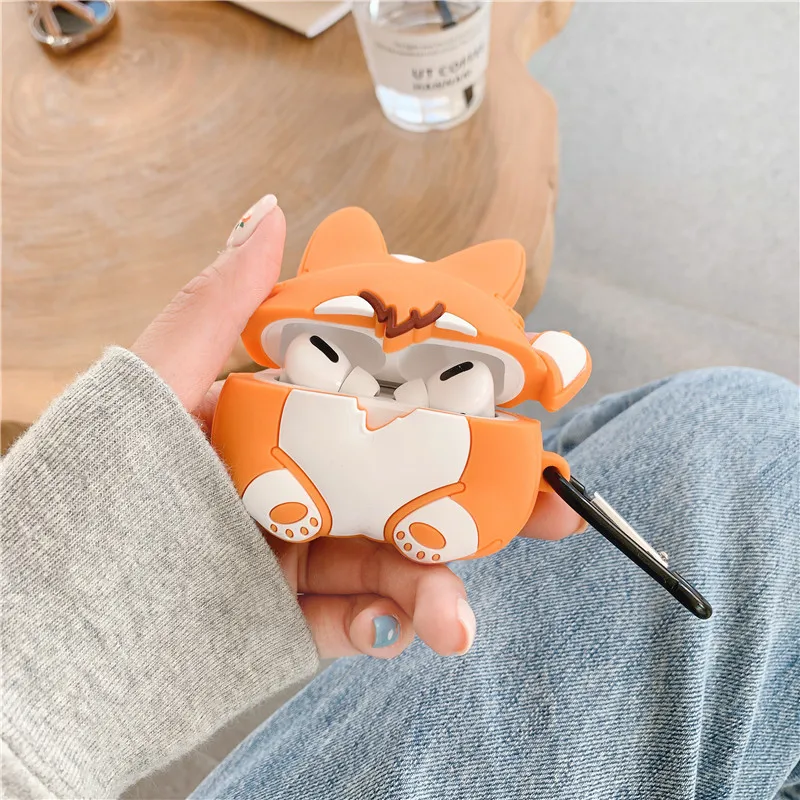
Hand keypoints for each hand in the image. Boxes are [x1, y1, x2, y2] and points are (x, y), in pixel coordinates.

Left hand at [132, 194, 583, 659]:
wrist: (62, 593)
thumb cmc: (113, 466)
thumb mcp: (164, 378)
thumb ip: (220, 304)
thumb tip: (270, 209)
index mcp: (297, 420)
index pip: (396, 406)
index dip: (466, 404)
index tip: (530, 404)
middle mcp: (311, 480)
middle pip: (416, 488)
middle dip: (491, 504)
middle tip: (557, 514)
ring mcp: (303, 549)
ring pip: (392, 562)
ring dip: (436, 589)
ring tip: (456, 620)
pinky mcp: (287, 612)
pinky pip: (348, 620)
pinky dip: (378, 626)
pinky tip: (402, 631)